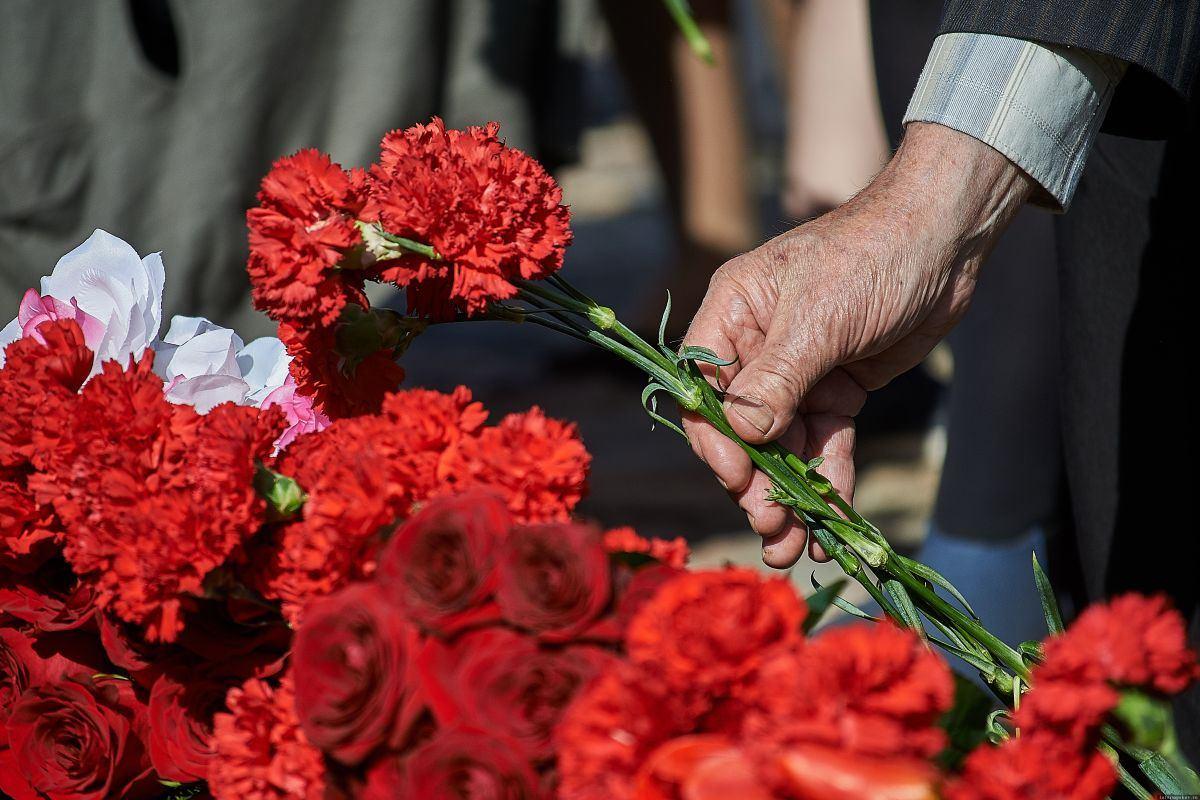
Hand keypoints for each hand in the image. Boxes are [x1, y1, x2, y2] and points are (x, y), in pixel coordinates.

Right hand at [682, 123, 1034, 567]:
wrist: (946, 239)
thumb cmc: (872, 256)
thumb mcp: (819, 318)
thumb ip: (775, 382)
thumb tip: (740, 439)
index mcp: (732, 316)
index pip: (702, 391)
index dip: (716, 442)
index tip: (740, 482)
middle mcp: (756, 348)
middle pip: (742, 430)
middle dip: (755, 484)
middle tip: (772, 533)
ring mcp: (798, 372)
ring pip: (783, 446)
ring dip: (789, 496)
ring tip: (795, 549)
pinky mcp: (838, 390)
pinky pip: (825, 444)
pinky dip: (828, 482)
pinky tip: (834, 523)